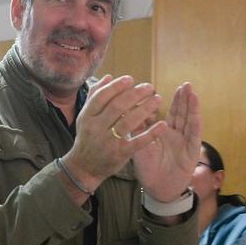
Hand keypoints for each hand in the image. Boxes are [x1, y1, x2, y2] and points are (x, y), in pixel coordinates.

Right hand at [61, 75, 163, 192]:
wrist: (84, 167)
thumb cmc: (87, 138)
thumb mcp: (85, 117)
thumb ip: (94, 96)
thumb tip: (108, 77)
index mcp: (87, 116)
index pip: (102, 97)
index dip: (116, 86)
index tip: (130, 79)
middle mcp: (96, 128)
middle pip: (117, 107)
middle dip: (135, 94)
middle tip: (149, 87)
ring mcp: (108, 142)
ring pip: (128, 122)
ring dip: (145, 109)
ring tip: (157, 99)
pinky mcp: (120, 154)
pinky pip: (137, 142)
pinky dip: (151, 133)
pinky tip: (162, 125)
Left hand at [132, 82, 202, 201]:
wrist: (158, 190)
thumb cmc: (149, 169)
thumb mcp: (141, 146)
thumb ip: (138, 130)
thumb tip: (126, 110)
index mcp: (163, 132)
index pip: (165, 112)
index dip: (165, 101)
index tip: (161, 87)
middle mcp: (176, 134)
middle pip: (180, 113)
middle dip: (182, 99)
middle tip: (184, 84)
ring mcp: (185, 142)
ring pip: (189, 120)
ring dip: (190, 106)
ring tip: (190, 91)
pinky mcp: (192, 152)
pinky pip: (194, 135)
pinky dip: (195, 122)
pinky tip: (196, 112)